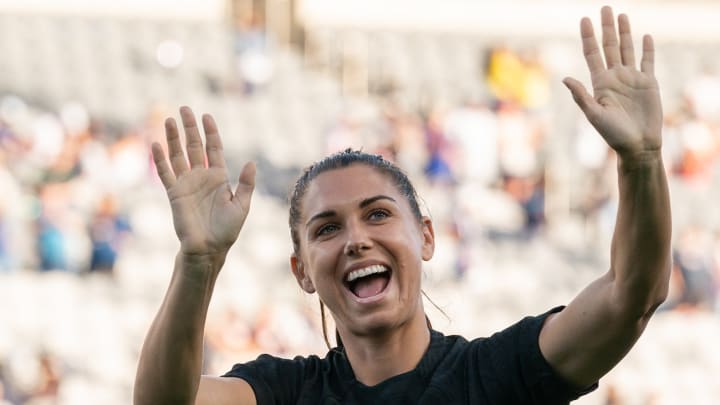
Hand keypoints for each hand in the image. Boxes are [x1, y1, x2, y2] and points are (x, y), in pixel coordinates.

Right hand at [152, 106, 254, 256]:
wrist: (208, 249)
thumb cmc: (227, 230)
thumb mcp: (242, 205)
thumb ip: (246, 184)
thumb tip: (252, 162)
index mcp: (219, 178)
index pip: (214, 149)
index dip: (210, 132)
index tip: (206, 116)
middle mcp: (202, 177)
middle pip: (195, 146)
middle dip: (190, 128)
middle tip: (184, 109)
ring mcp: (187, 184)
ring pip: (179, 155)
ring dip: (173, 138)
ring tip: (169, 119)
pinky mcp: (174, 193)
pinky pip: (166, 173)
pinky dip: (161, 159)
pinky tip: (156, 144)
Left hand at [564, 6, 661, 159]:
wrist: (638, 145)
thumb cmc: (613, 134)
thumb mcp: (594, 115)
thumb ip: (581, 96)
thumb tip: (565, 78)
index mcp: (599, 83)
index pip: (592, 53)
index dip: (588, 36)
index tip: (584, 19)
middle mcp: (614, 77)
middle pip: (610, 46)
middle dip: (607, 28)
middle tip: (605, 8)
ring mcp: (631, 79)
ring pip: (627, 50)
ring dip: (625, 33)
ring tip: (622, 15)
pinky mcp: (648, 84)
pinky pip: (647, 62)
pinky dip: (646, 49)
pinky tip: (645, 36)